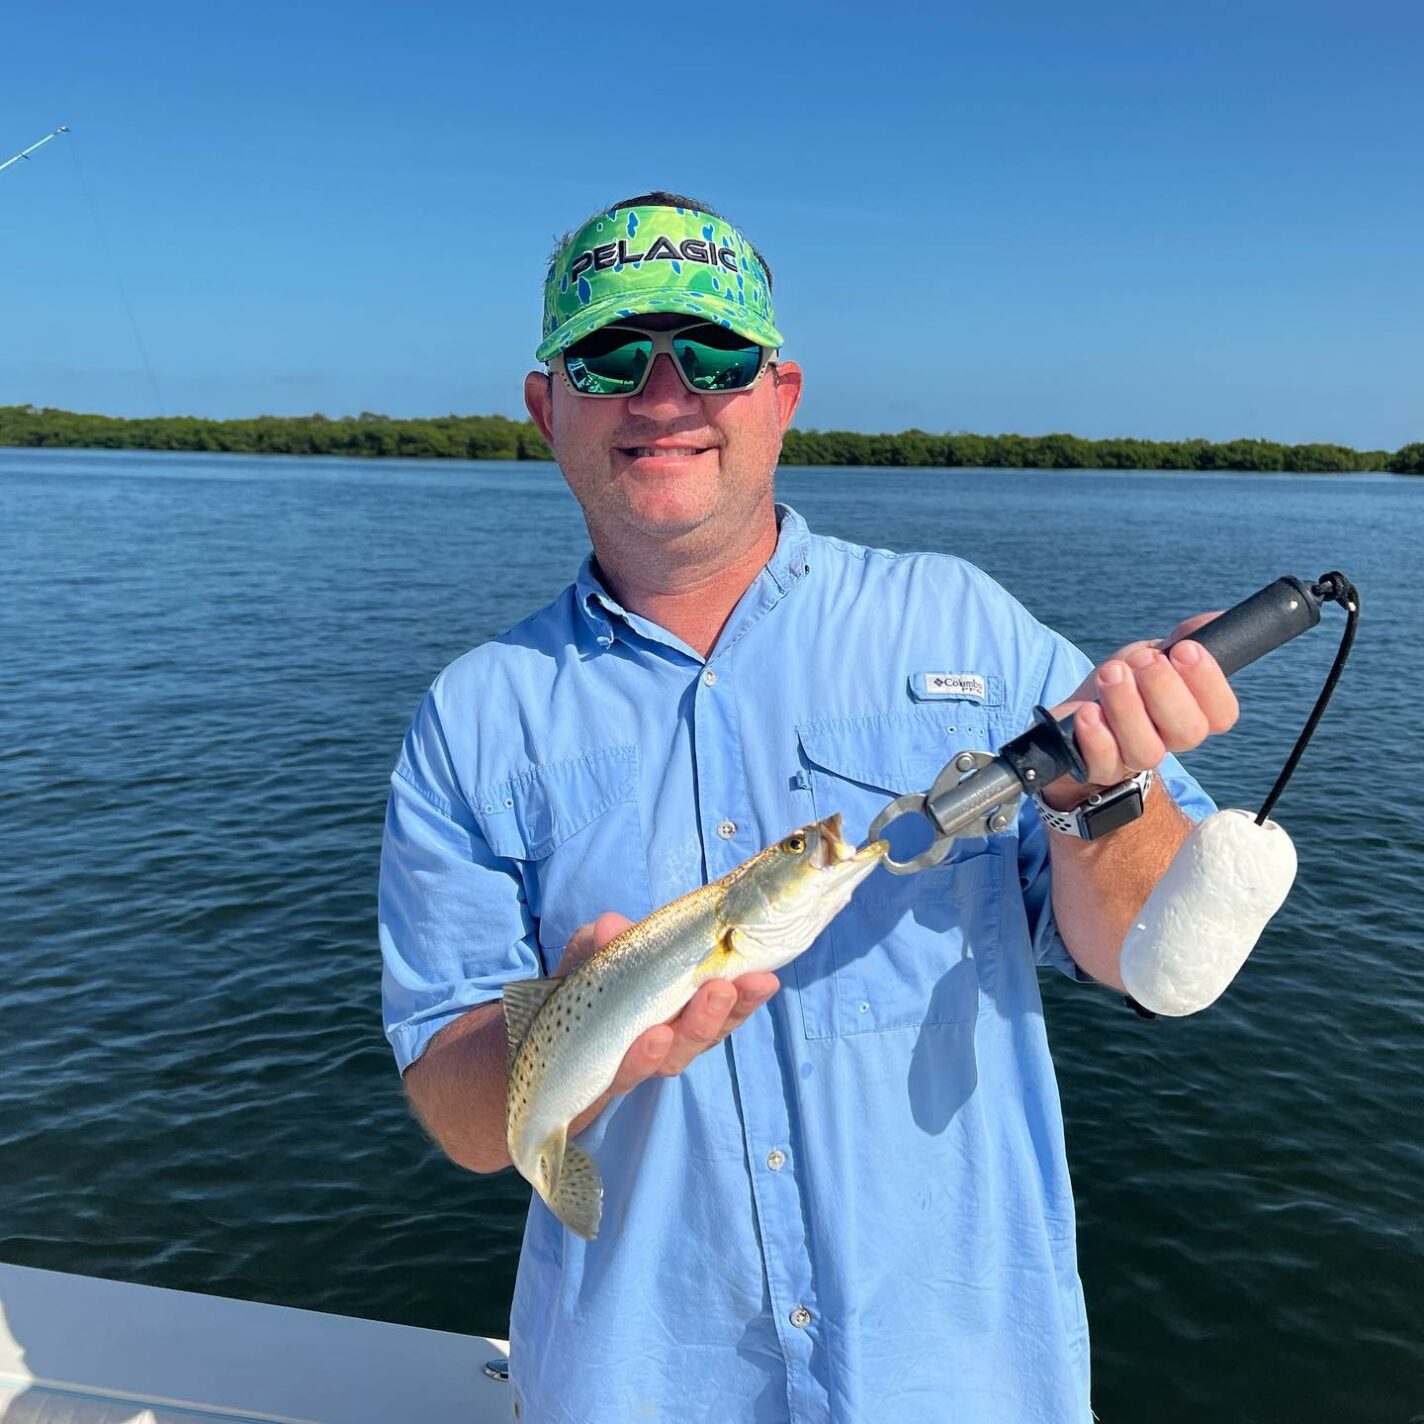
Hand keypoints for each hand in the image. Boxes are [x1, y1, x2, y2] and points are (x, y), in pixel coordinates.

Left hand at [562, 912, 780, 1090]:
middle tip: (732, 986)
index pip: (718, 1007)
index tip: (766, 976)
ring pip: (670, 1057)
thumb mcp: (584, 960)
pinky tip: (649, 1040)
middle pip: (701, 1035)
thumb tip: (612, 926)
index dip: (744, 996)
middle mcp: (659, 1044)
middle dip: (720, 1012)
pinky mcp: (595, 1088)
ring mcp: (629, 1067)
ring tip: (703, 1002)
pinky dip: (637, 1057)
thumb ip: (600, 943)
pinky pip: (621, 1075)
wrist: (521, 1050)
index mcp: (672, 1012)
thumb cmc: (569, 999)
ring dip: (689, 1030)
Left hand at [1040, 612, 1239, 810]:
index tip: (1186, 649)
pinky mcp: (1098, 770)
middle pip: (1188, 732)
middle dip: (1165, 689)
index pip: (1222, 713)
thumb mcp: (1151, 655)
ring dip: (1128, 707)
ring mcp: (1133, 761)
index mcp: (1191, 714)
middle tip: (1143, 660)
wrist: (1071, 717)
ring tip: (1111, 674)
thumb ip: (1182, 638)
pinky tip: (1088, 711)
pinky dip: (1096, 735)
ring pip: (1147, 751)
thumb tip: (1215, 620)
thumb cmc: (1121, 685)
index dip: (1209, 682)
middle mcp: (1168, 742)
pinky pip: (1104, 762)